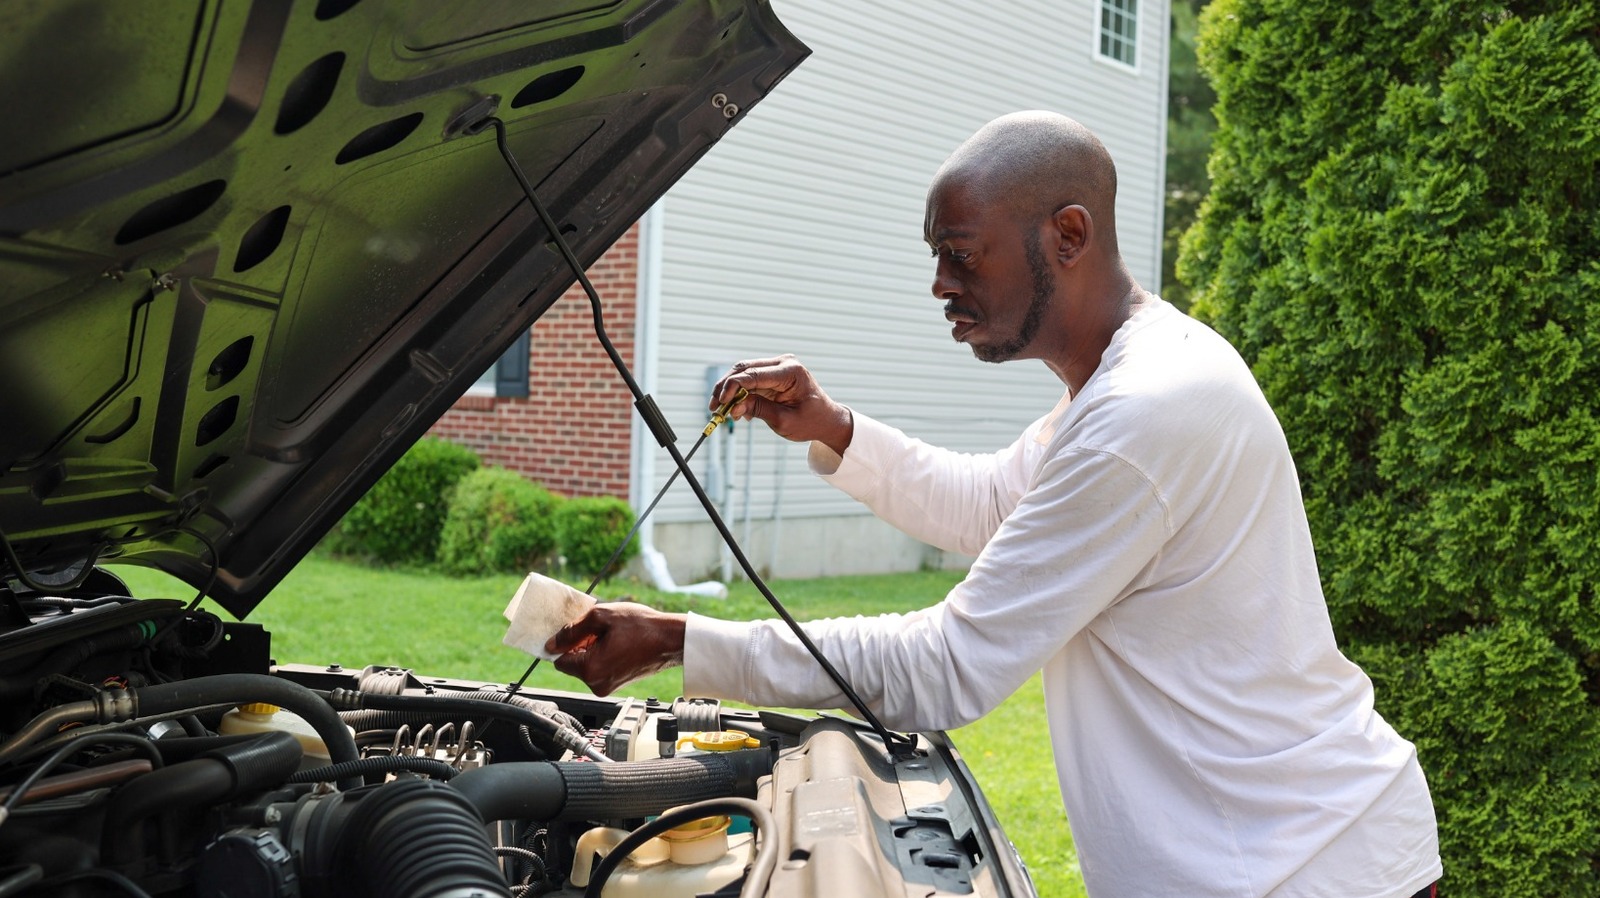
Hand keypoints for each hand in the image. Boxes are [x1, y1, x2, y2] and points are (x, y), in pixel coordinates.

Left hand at [544, 602, 687, 695]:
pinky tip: (618, 643)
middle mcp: (597, 684)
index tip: (577, 631)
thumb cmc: (643, 626)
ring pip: (586, 666)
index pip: (559, 660)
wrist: (671, 639)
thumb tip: (552, 643)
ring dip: (592, 650)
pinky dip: (602, 656)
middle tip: (599, 630)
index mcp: (591, 669)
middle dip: (580, 646)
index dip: (565, 642)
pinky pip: (599, 669)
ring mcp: (608, 686)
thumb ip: (572, 630)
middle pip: (572, 664)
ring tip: (612, 636)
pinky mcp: (617, 684)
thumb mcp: (602, 616)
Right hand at [710, 354, 852, 454]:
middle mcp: (783, 363)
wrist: (826, 420)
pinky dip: (739, 394)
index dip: (733, 387)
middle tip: (713, 407)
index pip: (754, 374)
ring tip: (721, 411)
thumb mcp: (784, 420)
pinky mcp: (772, 375)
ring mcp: (777, 367)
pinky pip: (749, 380)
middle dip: (725, 388)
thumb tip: (733, 407)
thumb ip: (759, 410)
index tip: (720, 403)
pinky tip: (737, 411)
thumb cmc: (811, 421)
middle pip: (744, 369)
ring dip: (729, 391)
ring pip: (743, 373)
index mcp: (791, 371)